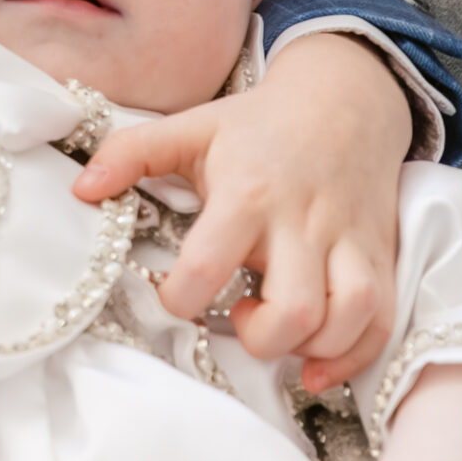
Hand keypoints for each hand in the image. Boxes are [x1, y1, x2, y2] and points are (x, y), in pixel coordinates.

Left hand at [73, 33, 408, 387]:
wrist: (346, 97)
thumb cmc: (258, 124)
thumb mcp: (190, 127)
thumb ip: (130, 154)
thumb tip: (80, 189)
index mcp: (247, 192)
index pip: (208, 265)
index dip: (179, 298)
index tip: (173, 294)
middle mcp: (303, 222)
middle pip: (293, 311)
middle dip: (258, 337)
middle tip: (237, 314)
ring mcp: (349, 242)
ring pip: (347, 320)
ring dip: (309, 347)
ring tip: (277, 327)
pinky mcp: (381, 256)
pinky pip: (382, 324)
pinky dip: (353, 357)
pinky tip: (316, 363)